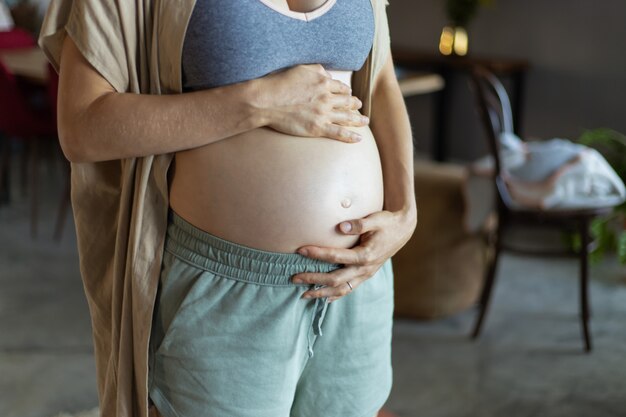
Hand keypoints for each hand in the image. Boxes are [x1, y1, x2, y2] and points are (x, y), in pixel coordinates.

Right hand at [256, 64, 369, 142]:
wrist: (267, 101)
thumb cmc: (279, 83)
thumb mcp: (300, 69)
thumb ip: (317, 70)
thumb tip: (328, 75)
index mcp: (323, 82)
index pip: (340, 87)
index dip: (346, 91)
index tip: (348, 94)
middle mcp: (326, 98)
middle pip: (347, 102)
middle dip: (355, 104)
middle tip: (360, 107)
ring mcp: (323, 113)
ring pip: (347, 117)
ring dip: (358, 119)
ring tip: (365, 121)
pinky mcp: (317, 128)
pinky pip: (339, 133)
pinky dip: (351, 136)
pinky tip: (359, 138)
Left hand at [291, 208, 416, 301]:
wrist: (403, 230)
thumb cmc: (387, 222)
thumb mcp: (376, 219)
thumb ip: (359, 224)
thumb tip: (341, 226)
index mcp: (365, 255)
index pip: (336, 257)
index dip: (317, 254)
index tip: (301, 250)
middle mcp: (365, 269)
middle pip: (335, 279)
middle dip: (313, 280)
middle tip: (294, 278)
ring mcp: (366, 274)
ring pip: (341, 290)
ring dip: (321, 293)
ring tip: (303, 295)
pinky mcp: (366, 275)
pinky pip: (349, 289)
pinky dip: (336, 296)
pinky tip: (323, 299)